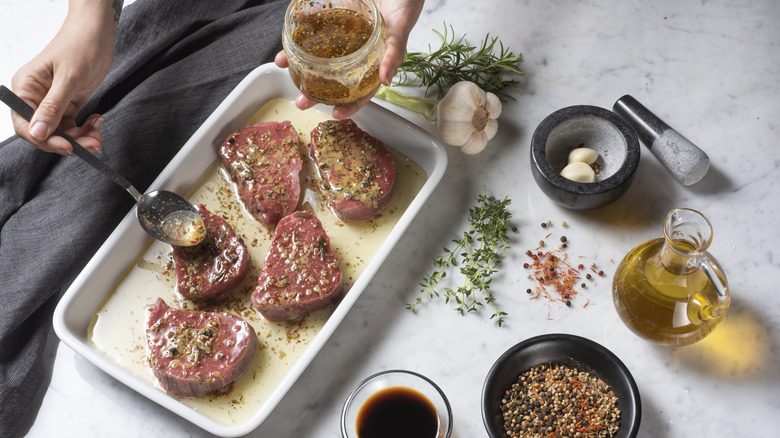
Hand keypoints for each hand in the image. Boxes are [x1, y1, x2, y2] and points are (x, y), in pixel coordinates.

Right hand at [10, 0, 118, 154]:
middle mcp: (35, 97)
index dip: (44, 140)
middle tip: (91, 145)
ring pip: (61, 132)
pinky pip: (72, 125)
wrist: (98, 34)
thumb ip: (53, 107)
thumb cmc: (80, 46)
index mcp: (25, 88)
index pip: (25, 124)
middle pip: (44, 132)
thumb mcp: (68, 79)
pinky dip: (85, 129)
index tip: (66, 146)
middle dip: (68, 142)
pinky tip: (97, 122)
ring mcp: (52, 101)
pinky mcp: (68, 103)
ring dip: (80, 138)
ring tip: (98, 136)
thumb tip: (38, 132)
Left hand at [275, 0, 424, 118]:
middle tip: (302, 100)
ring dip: (300, 61)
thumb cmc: (406, 1)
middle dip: (317, 91)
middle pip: (335, 78)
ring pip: (321, 54)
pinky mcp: (337, 15)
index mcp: (376, 60)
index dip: (350, 104)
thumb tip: (386, 80)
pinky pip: (317, 25)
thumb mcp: (401, 26)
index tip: (335, 114)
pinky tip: (289, 33)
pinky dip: (303, 28)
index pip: (362, 90)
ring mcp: (345, 34)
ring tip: (283, 65)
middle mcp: (358, 51)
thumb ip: (394, 52)